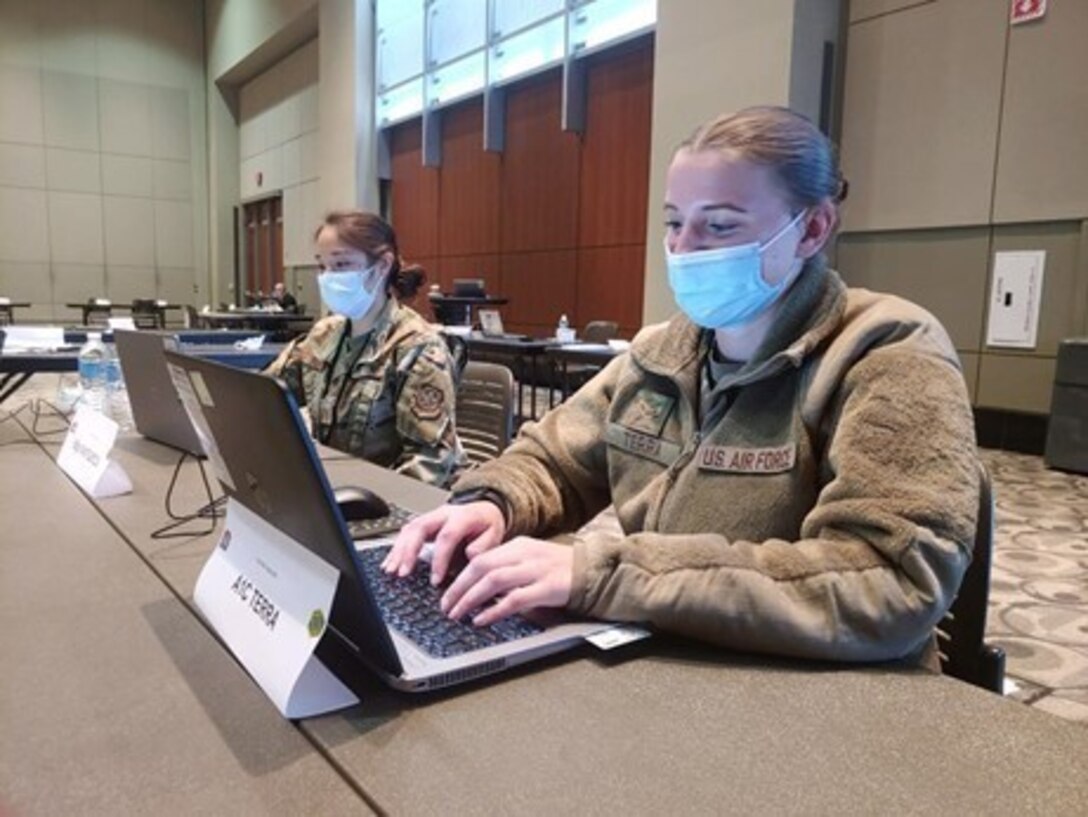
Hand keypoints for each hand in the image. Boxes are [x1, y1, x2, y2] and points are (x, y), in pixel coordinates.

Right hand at [383, 501, 505, 584]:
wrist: (484, 511)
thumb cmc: (487, 525)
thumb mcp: (494, 533)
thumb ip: (484, 545)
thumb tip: (470, 555)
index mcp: (462, 516)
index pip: (447, 536)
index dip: (439, 559)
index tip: (436, 580)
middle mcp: (443, 514)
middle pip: (420, 528)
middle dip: (409, 551)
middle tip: (403, 572)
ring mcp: (431, 517)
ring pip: (409, 529)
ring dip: (398, 551)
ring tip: (391, 570)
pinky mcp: (423, 524)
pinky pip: (405, 533)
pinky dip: (396, 549)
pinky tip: (390, 563)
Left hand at [440, 537, 573, 626]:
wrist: (593, 571)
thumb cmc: (560, 569)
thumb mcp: (530, 560)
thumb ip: (507, 567)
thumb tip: (476, 584)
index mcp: (518, 546)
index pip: (480, 557)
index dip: (460, 575)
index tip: (447, 592)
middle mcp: (525, 555)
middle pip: (482, 566)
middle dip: (458, 587)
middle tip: (445, 605)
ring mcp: (536, 570)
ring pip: (494, 580)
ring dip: (470, 598)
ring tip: (457, 613)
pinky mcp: (547, 588)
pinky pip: (515, 599)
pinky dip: (494, 610)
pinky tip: (482, 619)